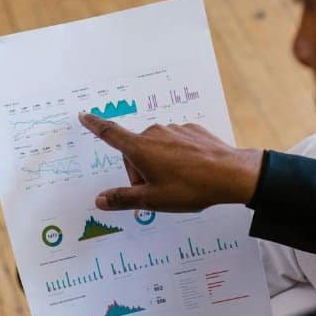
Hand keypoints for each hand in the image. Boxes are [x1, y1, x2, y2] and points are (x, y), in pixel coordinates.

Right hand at [79, 113, 263, 212]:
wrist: (230, 175)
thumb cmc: (190, 188)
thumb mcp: (152, 200)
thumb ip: (123, 199)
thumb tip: (100, 200)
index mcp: (140, 148)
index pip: (110, 134)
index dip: (95, 125)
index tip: (84, 115)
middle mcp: (154, 133)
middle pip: (136, 151)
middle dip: (140, 171)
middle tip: (157, 191)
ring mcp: (175, 130)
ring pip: (156, 148)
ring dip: (159, 165)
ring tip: (178, 183)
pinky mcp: (192, 131)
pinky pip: (176, 144)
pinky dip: (178, 158)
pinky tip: (191, 172)